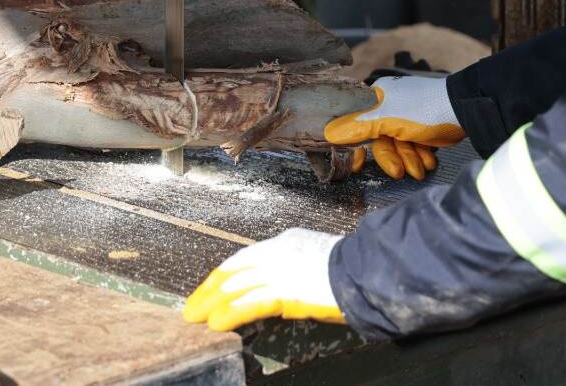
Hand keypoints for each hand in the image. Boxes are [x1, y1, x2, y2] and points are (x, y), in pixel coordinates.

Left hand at [183, 228, 345, 331]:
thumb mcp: (321, 261)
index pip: (246, 257)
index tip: (211, 287)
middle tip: (193, 305)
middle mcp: (280, 251)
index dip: (225, 274)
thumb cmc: (357, 269)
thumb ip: (299, 271)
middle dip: (211, 288)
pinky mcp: (286, 290)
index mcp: (288, 242)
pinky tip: (216, 323)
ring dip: (212, 303)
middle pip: (234, 269)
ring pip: (236, 286)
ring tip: (196, 317)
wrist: (372, 270)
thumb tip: (285, 291)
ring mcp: (281, 270)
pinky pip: (249, 303)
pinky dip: (230, 313)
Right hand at [323, 74, 463, 180]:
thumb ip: (357, 126)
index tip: (357, 165)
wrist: (467, 110)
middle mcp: (391, 105)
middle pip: (381, 139)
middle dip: (393, 158)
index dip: (356, 145)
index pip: (357, 124)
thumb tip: (327, 132)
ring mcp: (410, 116)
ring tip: (422, 169)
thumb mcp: (387, 119)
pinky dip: (421, 155)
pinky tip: (430, 161)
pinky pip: (416, 145)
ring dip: (410, 160)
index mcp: (378, 97)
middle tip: (399, 174)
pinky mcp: (426, 126)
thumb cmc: (424, 109)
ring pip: (400, 145)